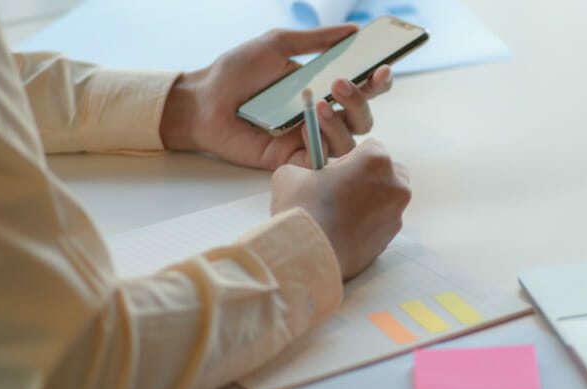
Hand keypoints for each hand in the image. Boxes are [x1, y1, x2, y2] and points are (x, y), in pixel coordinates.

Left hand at [160, 26, 394, 169]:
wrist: (203, 101)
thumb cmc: (236, 73)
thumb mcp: (277, 45)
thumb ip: (316, 40)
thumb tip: (354, 30)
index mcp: (322, 89)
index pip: (362, 89)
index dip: (378, 82)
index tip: (383, 68)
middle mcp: (321, 116)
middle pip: (363, 118)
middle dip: (361, 100)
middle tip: (341, 83)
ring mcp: (310, 140)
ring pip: (349, 141)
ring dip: (341, 121)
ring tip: (318, 104)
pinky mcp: (294, 161)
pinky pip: (322, 159)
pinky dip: (320, 143)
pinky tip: (304, 129)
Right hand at [270, 140, 410, 278]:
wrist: (307, 256)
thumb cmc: (301, 210)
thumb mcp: (292, 174)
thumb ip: (310, 167)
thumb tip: (310, 175)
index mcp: (375, 160)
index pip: (371, 147)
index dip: (350, 159)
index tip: (335, 173)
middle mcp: (395, 185)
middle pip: (388, 172)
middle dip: (369, 178)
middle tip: (342, 191)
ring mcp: (396, 214)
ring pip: (387, 199)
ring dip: (370, 202)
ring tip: (341, 215)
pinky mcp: (391, 238)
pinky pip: (382, 223)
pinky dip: (369, 224)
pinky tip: (345, 231)